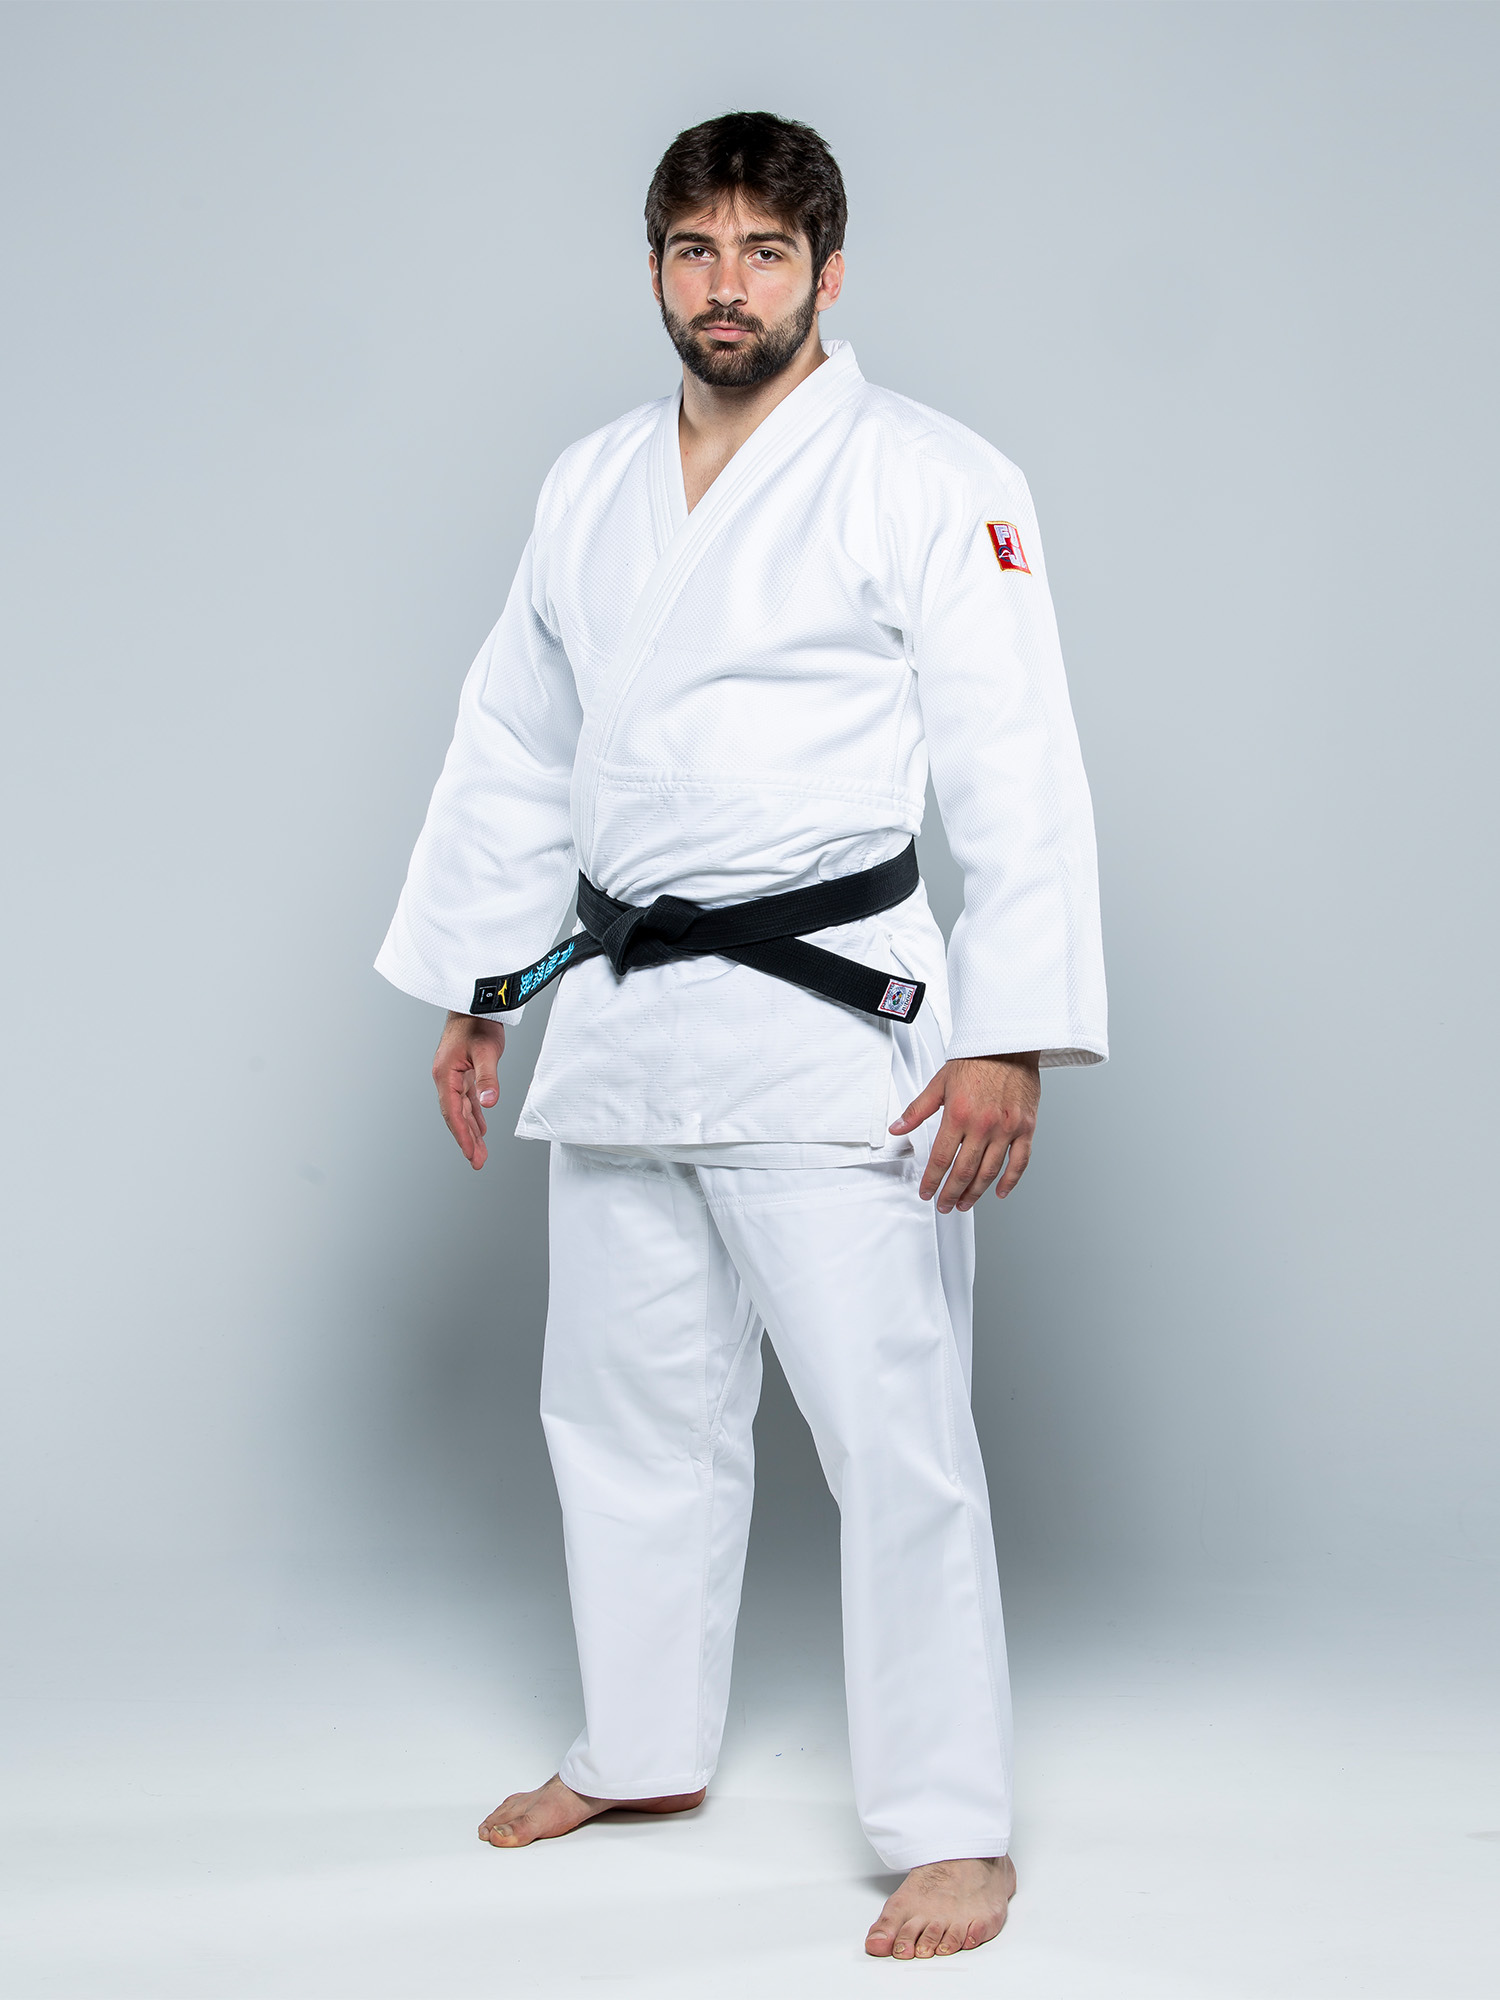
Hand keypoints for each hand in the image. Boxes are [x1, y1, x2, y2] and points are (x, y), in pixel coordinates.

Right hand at [432, 1011, 505, 1170]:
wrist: (475, 1001)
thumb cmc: (478, 1021)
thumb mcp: (487, 1050)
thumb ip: (487, 1077)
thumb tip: (488, 1103)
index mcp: (445, 1075)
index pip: (453, 1113)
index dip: (463, 1136)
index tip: (471, 1155)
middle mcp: (446, 1078)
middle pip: (455, 1116)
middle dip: (467, 1140)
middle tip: (477, 1162)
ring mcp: (453, 1075)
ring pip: (462, 1109)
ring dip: (471, 1131)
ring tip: (480, 1152)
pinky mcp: (463, 1071)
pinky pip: (466, 1099)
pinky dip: (473, 1115)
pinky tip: (481, 1127)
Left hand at [889, 1052, 1040, 1211]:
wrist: (1008, 1043)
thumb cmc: (976, 1060)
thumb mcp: (939, 1083)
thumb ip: (917, 1110)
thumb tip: (897, 1129)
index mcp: (959, 1115)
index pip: (941, 1158)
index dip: (932, 1181)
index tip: (927, 1193)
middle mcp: (983, 1125)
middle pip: (964, 1171)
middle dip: (951, 1193)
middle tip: (945, 1205)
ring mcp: (1007, 1129)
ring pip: (990, 1171)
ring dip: (976, 1192)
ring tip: (965, 1203)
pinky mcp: (1026, 1127)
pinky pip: (1020, 1162)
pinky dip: (1010, 1181)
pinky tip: (999, 1192)